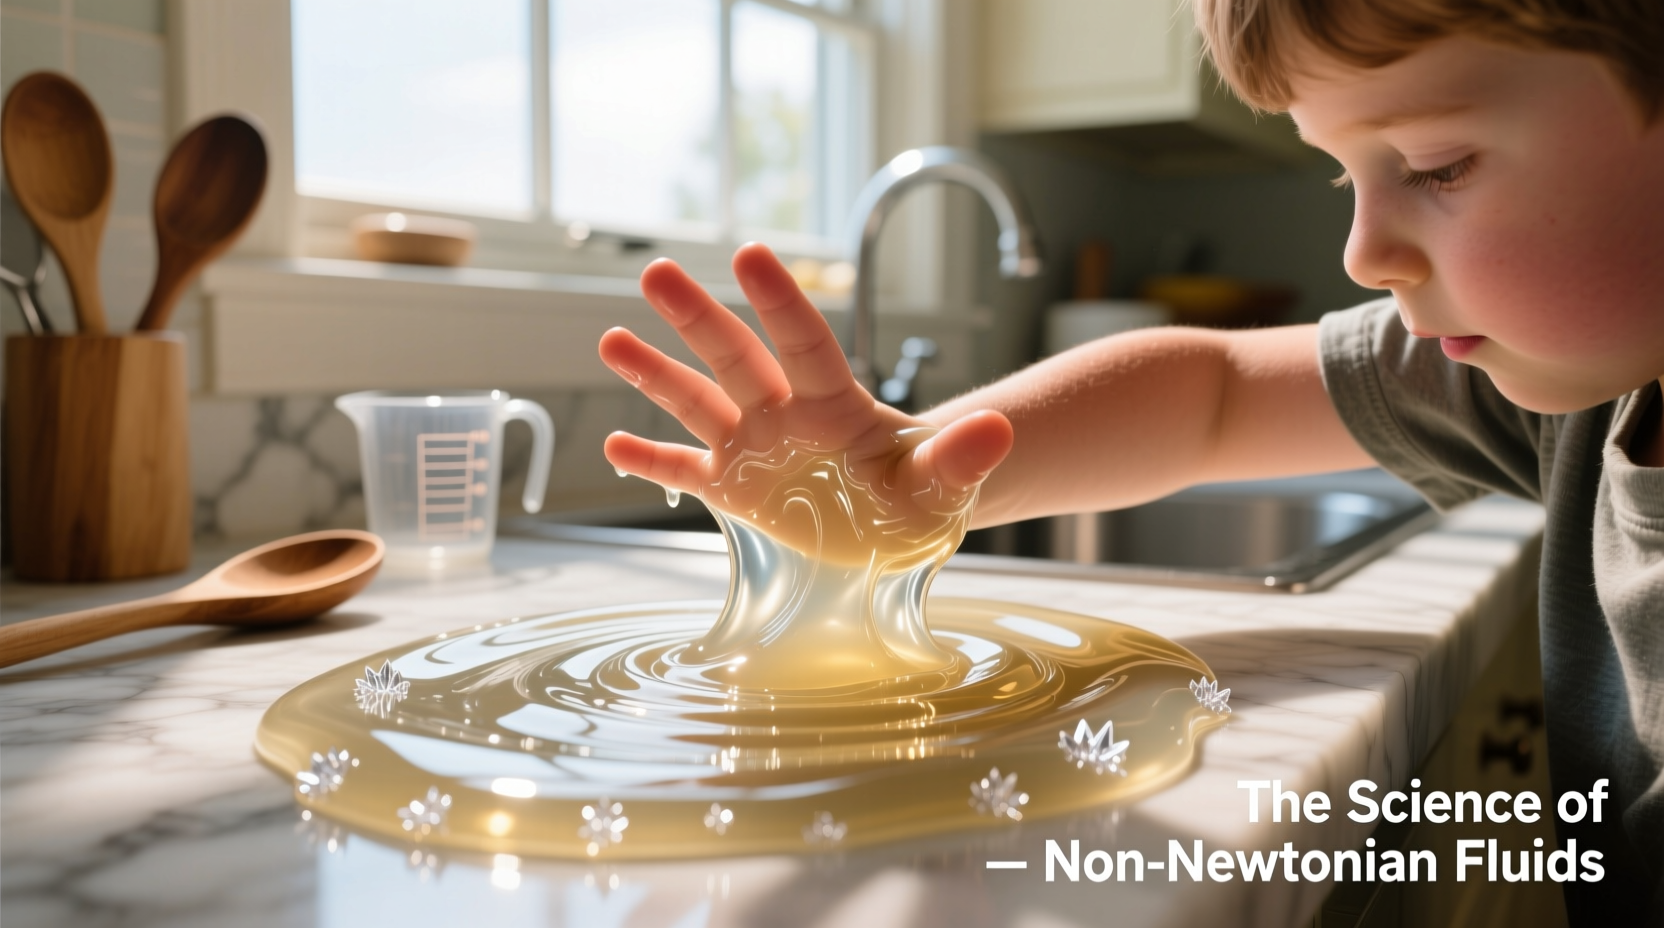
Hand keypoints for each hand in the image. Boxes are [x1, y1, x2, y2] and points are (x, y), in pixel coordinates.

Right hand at [599, 243, 1012, 547]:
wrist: (896, 521)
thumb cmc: (919, 495)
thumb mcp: (941, 486)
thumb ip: (960, 458)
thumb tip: (1000, 430)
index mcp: (835, 405)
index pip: (805, 345)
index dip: (780, 303)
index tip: (751, 255)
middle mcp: (784, 413)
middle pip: (736, 357)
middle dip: (697, 317)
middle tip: (658, 271)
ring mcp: (753, 446)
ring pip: (697, 402)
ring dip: (655, 373)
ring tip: (610, 339)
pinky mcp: (733, 487)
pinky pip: (683, 472)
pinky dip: (650, 460)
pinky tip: (613, 443)